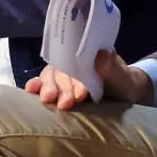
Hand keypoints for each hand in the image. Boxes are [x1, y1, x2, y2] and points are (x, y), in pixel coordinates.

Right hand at [25, 50, 151, 110]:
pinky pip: (45, 84)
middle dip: (60, 87)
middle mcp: (72, 60)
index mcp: (87, 52)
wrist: (126, 95)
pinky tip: (31, 92)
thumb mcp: (123, 76)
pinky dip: (37, 87)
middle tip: (65, 104)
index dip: (73, 75)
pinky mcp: (58, 86)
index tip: (80, 94)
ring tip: (47, 100)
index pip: (74, 58)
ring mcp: (64, 73)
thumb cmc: (124, 83)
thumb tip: (102, 54)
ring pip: (50, 76)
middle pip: (60, 69)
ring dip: (47, 88)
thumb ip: (112, 67)